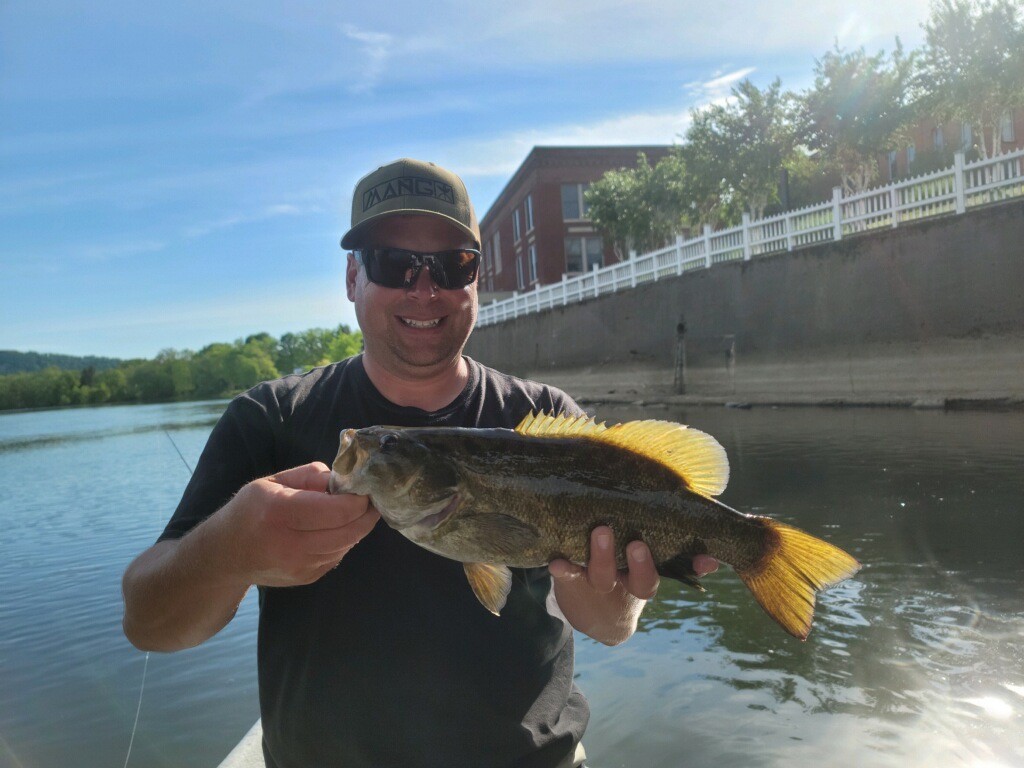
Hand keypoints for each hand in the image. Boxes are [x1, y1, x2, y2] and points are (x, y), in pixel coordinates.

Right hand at [215, 461, 379, 587]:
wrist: (225, 556)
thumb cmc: (250, 510)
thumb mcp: (273, 481)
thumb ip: (311, 475)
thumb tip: (344, 479)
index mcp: (279, 511)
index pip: (337, 510)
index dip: (359, 500)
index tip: (365, 488)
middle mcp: (290, 543)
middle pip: (349, 531)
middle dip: (366, 514)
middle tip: (369, 500)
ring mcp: (299, 566)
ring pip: (347, 544)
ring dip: (356, 527)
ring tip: (352, 512)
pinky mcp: (306, 578)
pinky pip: (338, 556)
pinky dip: (344, 541)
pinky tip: (334, 529)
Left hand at [549, 527, 718, 644]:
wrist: (594, 615)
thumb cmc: (628, 577)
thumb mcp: (652, 572)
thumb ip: (681, 562)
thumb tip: (714, 557)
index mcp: (647, 581)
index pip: (676, 573)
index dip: (690, 567)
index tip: (705, 559)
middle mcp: (626, 587)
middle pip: (638, 580)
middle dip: (640, 563)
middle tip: (638, 543)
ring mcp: (598, 586)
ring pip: (603, 576)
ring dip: (603, 556)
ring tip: (601, 532)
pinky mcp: (570, 583)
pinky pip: (567, 578)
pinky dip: (562, 571)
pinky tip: (556, 562)